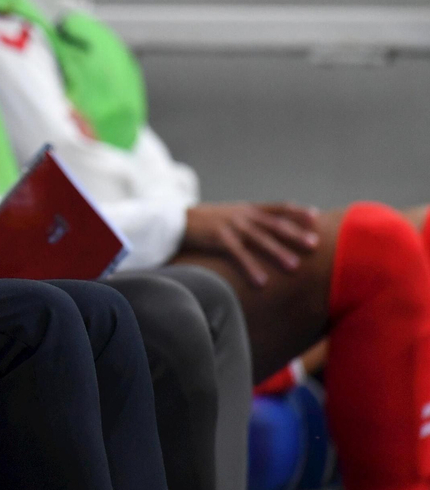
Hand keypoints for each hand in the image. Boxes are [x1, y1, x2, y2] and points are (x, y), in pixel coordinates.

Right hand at [181, 202, 321, 287]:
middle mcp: (242, 215)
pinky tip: (262, 282)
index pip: (277, 207)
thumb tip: (269, 231)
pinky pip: (239, 255)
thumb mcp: (229, 215)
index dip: (296, 211)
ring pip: (260, 239)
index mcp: (246, 208)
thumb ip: (248, 220)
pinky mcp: (219, 239)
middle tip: (314, 245)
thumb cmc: (204, 222)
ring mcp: (231, 226)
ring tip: (295, 267)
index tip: (315, 217)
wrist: (175, 220)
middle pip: (274, 224)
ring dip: (278, 253)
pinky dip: (252, 268)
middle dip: (295, 234)